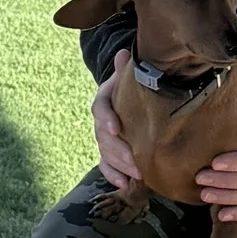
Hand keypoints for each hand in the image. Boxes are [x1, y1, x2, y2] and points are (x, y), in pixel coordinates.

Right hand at [92, 59, 140, 185]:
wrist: (128, 97)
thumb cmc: (133, 86)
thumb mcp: (131, 75)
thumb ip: (128, 69)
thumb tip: (124, 53)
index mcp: (104, 99)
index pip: (100, 108)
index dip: (107, 119)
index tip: (116, 129)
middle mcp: (100, 120)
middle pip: (103, 137)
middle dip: (119, 150)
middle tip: (136, 161)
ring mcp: (103, 138)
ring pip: (105, 153)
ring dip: (119, 165)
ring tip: (136, 174)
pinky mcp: (107, 152)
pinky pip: (105, 165)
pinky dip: (114, 176)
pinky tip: (125, 184)